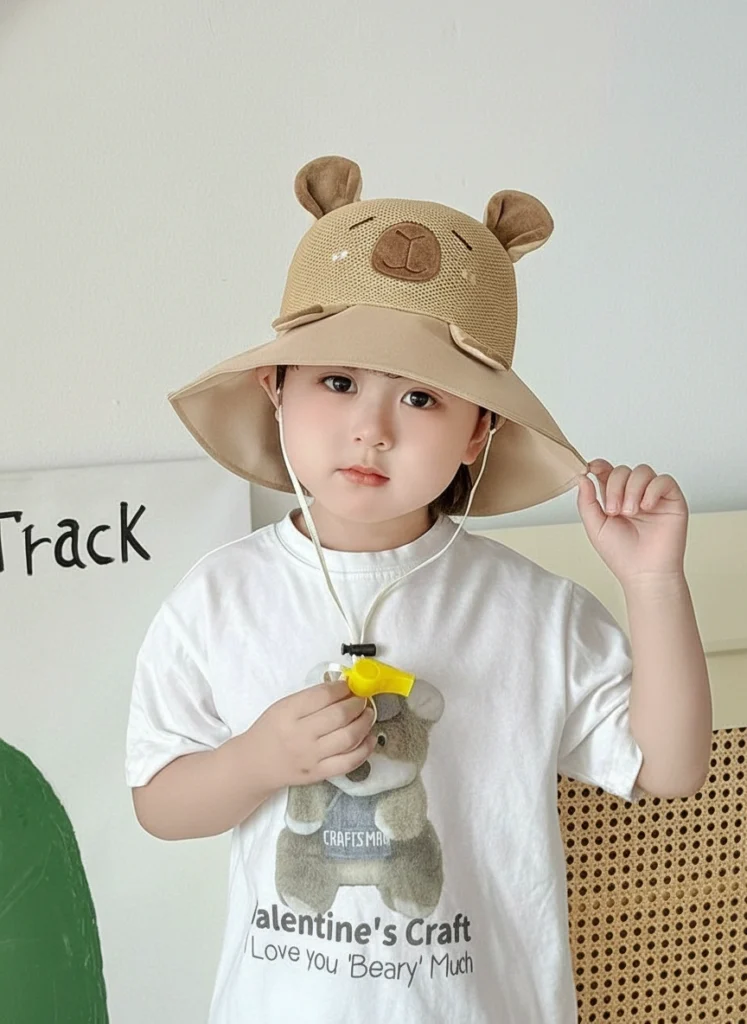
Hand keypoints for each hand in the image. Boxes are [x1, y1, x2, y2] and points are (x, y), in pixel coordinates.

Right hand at [246, 678, 376, 790]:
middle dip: (358, 704)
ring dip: (365, 723)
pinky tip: (370, 738)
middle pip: (340, 716)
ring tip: (368, 714)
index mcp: (288, 713)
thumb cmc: (270, 731)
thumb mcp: (283, 706)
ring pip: (349, 738)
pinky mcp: (319, 774)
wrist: (255, 765)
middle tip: (362, 699)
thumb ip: (311, 697)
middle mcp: (300, 736)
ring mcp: (311, 757)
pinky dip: (365, 749)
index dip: (342, 688)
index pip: (324, 696)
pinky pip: (349, 762)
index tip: (349, 685)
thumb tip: (343, 687)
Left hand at [575, 459, 688, 585]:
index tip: (591, 468)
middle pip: (623, 470)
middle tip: (614, 511)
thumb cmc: (621, 554)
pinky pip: (664, 480)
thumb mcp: (595, 526)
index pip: (607, 472)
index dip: (599, 466)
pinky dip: (652, 490)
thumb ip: (587, 501)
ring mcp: (653, 496)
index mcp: (615, 498)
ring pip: (642, 471)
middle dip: (614, 487)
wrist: (644, 573)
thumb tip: (582, 477)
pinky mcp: (672, 500)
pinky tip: (646, 507)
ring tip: (630, 512)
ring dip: (632, 489)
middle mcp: (634, 494)